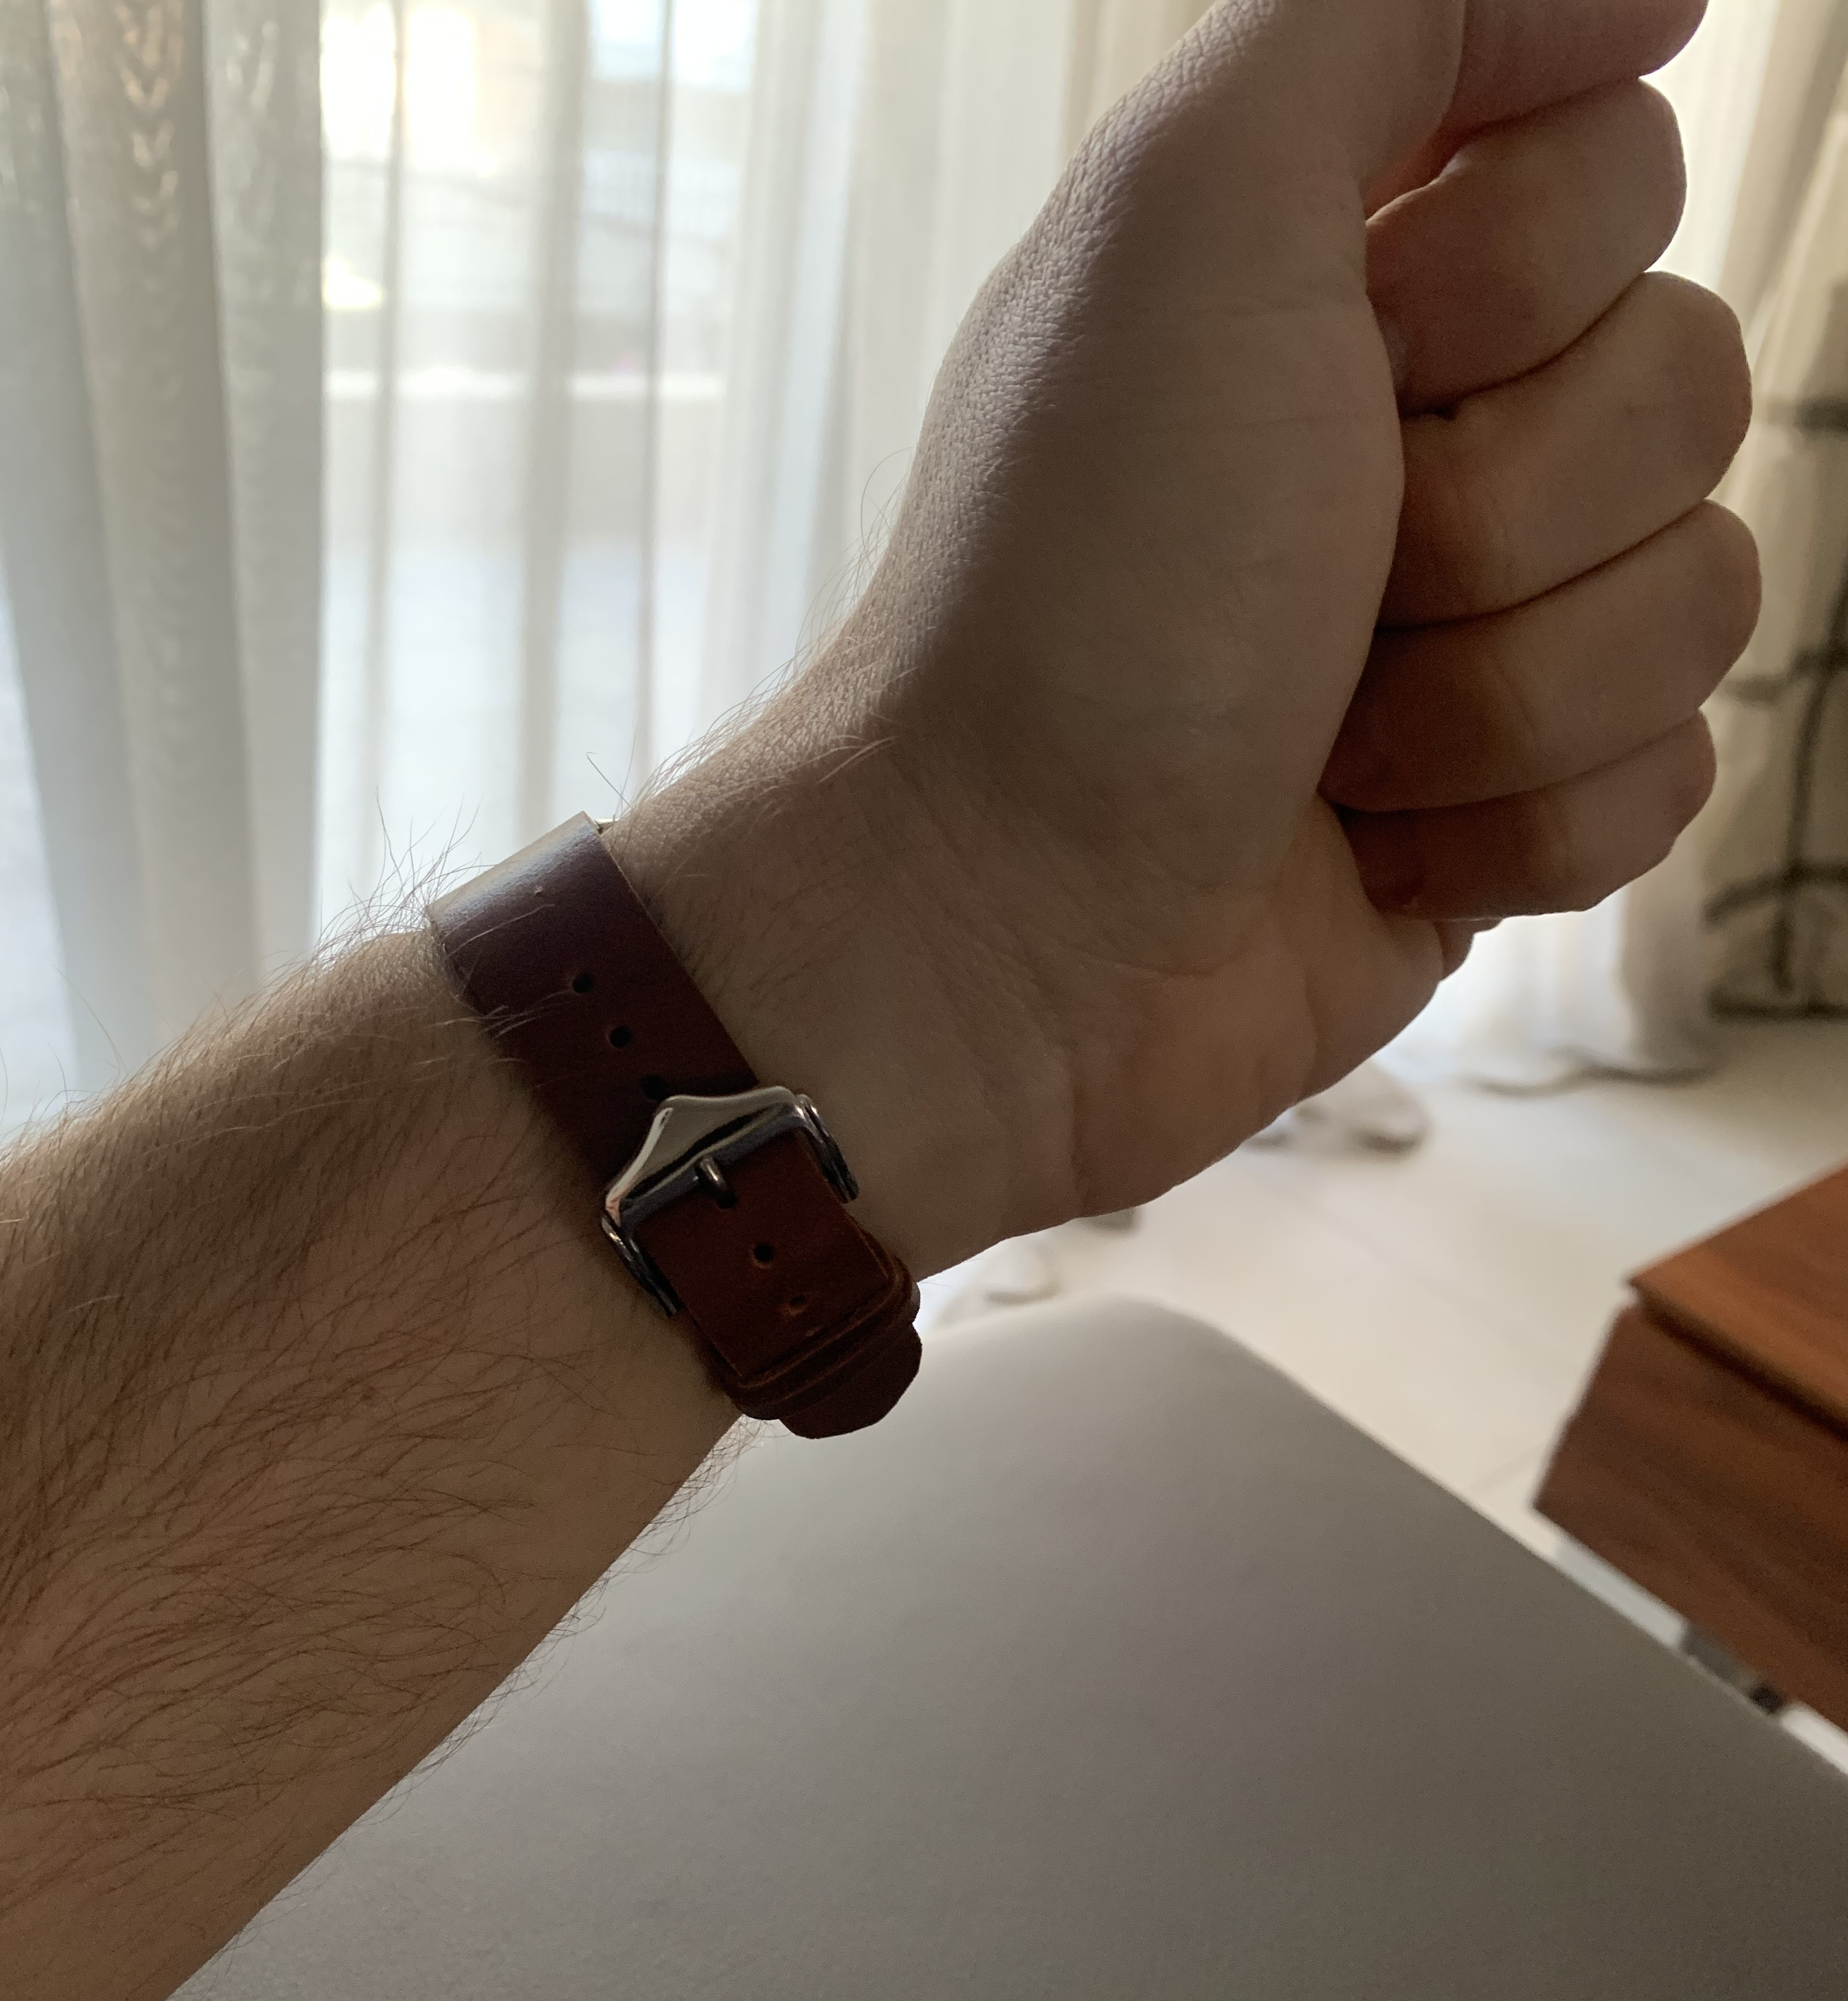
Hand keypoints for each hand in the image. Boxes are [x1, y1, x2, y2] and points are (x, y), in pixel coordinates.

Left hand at [624, 0, 1756, 1273]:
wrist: (1009, 923)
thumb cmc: (1082, 584)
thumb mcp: (1194, 203)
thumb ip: (1405, 8)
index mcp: (1357, 272)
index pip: (1623, 176)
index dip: (1511, 281)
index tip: (1348, 358)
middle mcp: (1431, 436)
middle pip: (1690, 387)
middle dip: (1500, 509)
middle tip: (1325, 581)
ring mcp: (1480, 636)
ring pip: (1700, 600)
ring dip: (1501, 690)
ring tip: (1325, 734)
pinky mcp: (1505, 814)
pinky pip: (1667, 781)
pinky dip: (1520, 826)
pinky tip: (1375, 842)